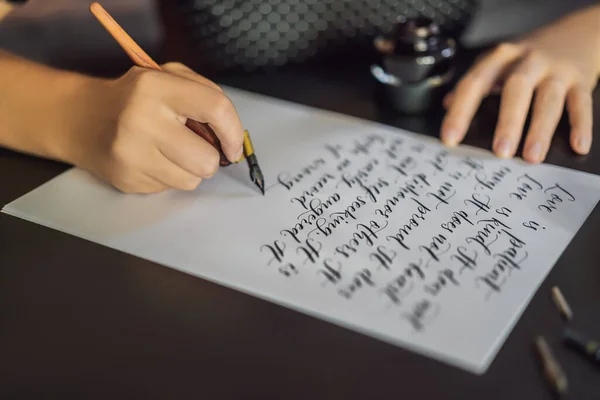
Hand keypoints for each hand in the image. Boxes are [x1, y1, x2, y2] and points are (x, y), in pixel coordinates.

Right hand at [66, 62, 243, 193]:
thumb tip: (232, 138)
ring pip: (191, 181)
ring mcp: (130, 154)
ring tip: (170, 152)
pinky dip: (169, 176)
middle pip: (206, 159)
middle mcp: (141, 119)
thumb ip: (204, 96)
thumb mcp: (168, 77)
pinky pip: (170, 189)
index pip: (215, 108)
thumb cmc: (136, 97)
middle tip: (195, 147)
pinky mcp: (126, 179)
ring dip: (189, 170)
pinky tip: (151, 160)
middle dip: (210, 158)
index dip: (234, 131)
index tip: (234, 145)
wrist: (81, 118)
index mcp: (155, 86)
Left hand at [441, 6, 599, 162]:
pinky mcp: (581, 79)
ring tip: (531, 156)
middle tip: (500, 152)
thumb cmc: (528, 57)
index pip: (474, 83)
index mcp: (500, 58)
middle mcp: (528, 61)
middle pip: (516, 89)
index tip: (450, 139)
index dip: (460, 112)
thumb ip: (474, 84)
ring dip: (540, 130)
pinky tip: (577, 146)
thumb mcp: (497, 62)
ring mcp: (556, 69)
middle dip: (507, 122)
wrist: (575, 33)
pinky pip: (580, 103)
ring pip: (548, 99)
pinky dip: (580, 125)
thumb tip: (446, 105)